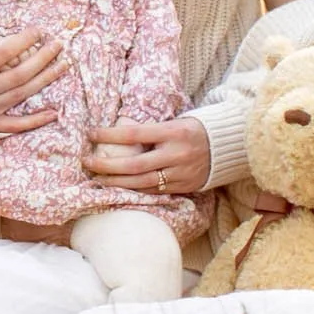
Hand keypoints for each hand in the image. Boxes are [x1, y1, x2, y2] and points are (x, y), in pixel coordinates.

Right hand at [0, 29, 65, 132]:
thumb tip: (18, 50)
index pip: (2, 53)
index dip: (23, 41)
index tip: (38, 31)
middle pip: (18, 75)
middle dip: (42, 58)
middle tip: (57, 46)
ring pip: (21, 94)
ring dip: (45, 79)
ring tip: (62, 65)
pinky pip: (16, 125)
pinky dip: (36, 120)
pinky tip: (54, 112)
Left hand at [82, 115, 211, 196]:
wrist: (226, 146)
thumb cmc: (192, 129)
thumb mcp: (174, 122)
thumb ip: (151, 131)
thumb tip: (117, 133)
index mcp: (173, 132)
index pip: (134, 134)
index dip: (110, 135)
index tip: (91, 134)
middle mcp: (176, 154)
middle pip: (134, 164)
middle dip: (107, 165)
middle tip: (87, 163)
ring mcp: (180, 173)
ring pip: (142, 182)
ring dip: (116, 182)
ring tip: (97, 179)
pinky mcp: (184, 187)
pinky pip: (154, 191)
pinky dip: (135, 190)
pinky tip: (118, 188)